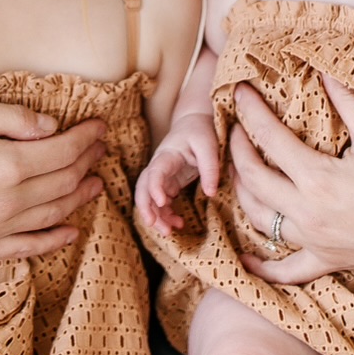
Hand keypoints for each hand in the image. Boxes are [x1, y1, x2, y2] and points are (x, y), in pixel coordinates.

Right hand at [0, 98, 108, 256]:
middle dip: (87, 162)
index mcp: (7, 164)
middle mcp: (8, 202)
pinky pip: (27, 247)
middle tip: (100, 148)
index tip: (101, 126)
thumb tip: (51, 126)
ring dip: (79, 197)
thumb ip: (10, 117)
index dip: (87, 138)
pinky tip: (70, 231)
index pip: (63, 151)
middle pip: (63, 182)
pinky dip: (53, 240)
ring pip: (52, 214)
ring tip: (95, 182)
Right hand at [136, 116, 221, 235]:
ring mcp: (162, 176)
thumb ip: (210, 168)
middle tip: (155, 226)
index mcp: (167, 154)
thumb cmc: (201, 130)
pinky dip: (166, 214)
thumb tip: (210, 194)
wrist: (195, 122)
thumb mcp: (209, 145)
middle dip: (145, 208)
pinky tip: (178, 224)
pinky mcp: (168, 183)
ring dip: (156, 216)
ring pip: (149, 198)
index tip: (162, 202)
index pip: (154, 172)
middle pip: (142, 187)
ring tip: (169, 232)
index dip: (154, 188)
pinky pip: (161, 202)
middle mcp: (159, 166)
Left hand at [228, 78, 353, 285]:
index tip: (239, 93)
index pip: (270, 140)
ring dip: (242, 195)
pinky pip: (285, 271)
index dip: (251, 113)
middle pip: (253, 180)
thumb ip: (349, 103)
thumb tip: (326, 70)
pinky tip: (245, 260)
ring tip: (238, 173)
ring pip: (260, 221)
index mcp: (318, 178)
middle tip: (235, 129)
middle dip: (237, 151)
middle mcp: (307, 213)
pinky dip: (262, 267)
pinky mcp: (326, 262)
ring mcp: (314, 241)